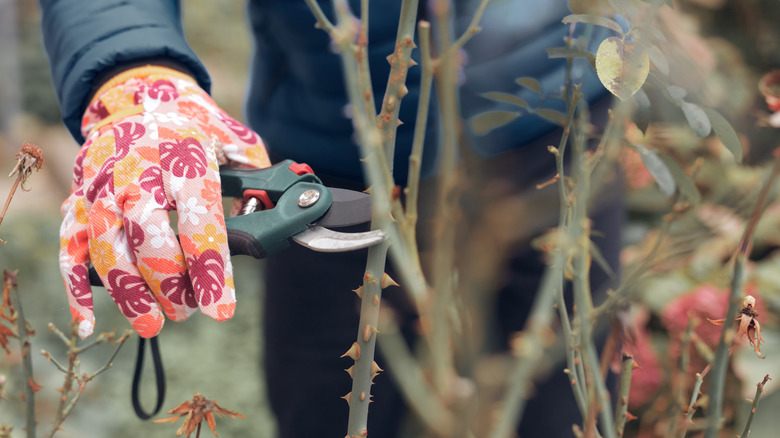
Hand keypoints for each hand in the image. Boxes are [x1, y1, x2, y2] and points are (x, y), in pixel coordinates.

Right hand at [59, 66, 269, 337]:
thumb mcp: (235, 141)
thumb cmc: (195, 128)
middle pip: (147, 231)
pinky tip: (91, 321)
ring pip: (106, 243)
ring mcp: (103, 183)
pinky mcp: (79, 197)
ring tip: (152, 323)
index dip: (209, 266)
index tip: (220, 308)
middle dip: (167, 280)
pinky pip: (70, 245)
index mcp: (184, 154)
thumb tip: (287, 215)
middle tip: (186, 311)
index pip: (199, 216)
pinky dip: (76, 286)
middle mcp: (139, 168)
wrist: (136, 94)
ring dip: (128, 291)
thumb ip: (260, 179)